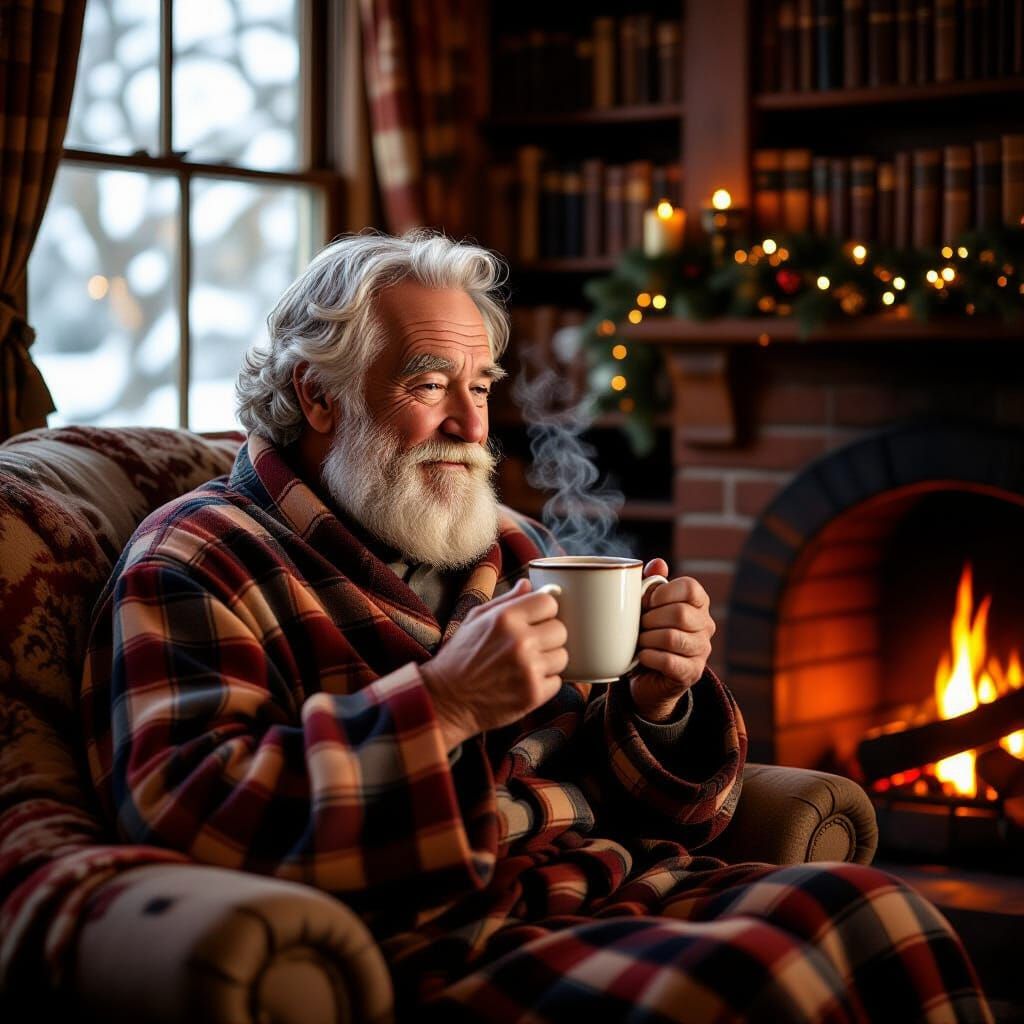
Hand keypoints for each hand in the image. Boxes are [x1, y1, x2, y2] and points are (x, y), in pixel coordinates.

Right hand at [420, 579, 567, 750]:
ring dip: (548, 661)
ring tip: (525, 665)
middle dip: (548, 636)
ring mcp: (529, 669)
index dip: (544, 611)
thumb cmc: (459, 656)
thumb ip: (506, 600)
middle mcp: (520, 641)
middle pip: (560, 630)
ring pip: (562, 657)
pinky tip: (523, 682)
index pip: (549, 602)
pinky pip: (557, 682)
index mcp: (506, 618)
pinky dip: (544, 683)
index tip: (536, 620)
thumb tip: (529, 584)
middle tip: (530, 646)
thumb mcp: (475, 619)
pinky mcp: (534, 694)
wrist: (445, 700)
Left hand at [629, 559, 714, 721]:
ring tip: (639, 641)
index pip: (690, 587)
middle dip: (650, 619)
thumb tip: (659, 563)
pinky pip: (668, 661)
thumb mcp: (647, 606)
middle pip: (680, 613)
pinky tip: (642, 656)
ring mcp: (702, 650)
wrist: (647, 674)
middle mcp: (706, 625)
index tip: (646, 603)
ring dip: (647, 639)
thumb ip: (652, 583)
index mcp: (699, 603)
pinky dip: (649, 657)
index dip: (663, 593)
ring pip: (672, 638)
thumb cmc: (648, 632)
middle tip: (639, 626)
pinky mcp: (692, 673)